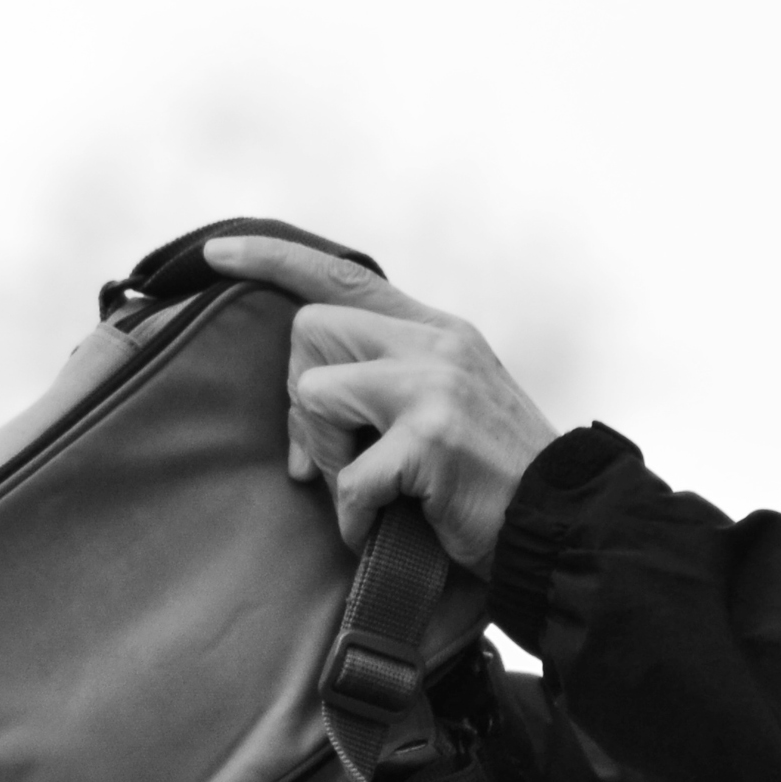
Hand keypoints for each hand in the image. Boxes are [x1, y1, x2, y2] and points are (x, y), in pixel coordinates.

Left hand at [203, 235, 559, 571]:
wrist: (562, 526)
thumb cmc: (497, 480)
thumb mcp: (454, 404)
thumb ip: (393, 382)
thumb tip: (305, 404)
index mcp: (439, 332)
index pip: (346, 274)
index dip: (274, 260)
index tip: (218, 252)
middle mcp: (437, 344)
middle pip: (310, 331)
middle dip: (301, 401)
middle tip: (333, 456)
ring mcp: (435, 387)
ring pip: (315, 394)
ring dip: (326, 458)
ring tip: (367, 493)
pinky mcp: (431, 439)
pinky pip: (347, 476)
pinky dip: (353, 517)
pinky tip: (380, 529)